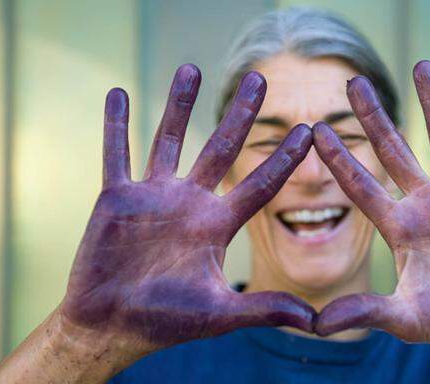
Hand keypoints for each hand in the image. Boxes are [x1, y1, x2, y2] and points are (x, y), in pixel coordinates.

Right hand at [61, 64, 314, 351]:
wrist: (112, 327)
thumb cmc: (166, 322)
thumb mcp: (220, 314)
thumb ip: (265, 310)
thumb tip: (318, 323)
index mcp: (216, 225)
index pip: (259, 184)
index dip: (283, 158)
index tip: (309, 131)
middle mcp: (190, 204)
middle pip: (221, 149)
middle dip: (240, 115)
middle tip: (259, 79)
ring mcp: (153, 197)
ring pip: (170, 140)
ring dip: (179, 106)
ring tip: (191, 67)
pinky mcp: (116, 198)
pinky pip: (117, 154)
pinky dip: (116, 126)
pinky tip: (119, 93)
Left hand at [313, 60, 429, 350]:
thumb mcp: (405, 317)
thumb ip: (365, 311)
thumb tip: (313, 326)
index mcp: (399, 226)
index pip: (360, 185)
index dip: (338, 158)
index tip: (313, 129)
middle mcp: (425, 202)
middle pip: (393, 149)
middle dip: (372, 117)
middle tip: (353, 83)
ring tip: (421, 63)